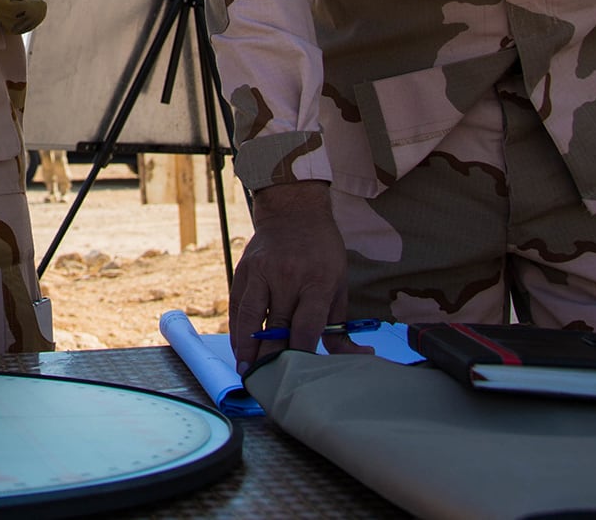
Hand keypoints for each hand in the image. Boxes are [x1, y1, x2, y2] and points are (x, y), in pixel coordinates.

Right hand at [227, 181, 364, 371]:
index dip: (299, 353)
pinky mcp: (244, 270)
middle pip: (277, 327)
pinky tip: (239, 348)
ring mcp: (262, 273)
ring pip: (252, 318)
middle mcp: (287, 277)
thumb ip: (340, 325)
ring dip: (248, 348)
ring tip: (247, 372)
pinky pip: (238, 306)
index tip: (296, 374)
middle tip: (269, 383)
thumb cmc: (322, 252)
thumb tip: (358, 357)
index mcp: (316, 282)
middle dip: (272, 358)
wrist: (293, 211)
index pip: (306, 326)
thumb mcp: (339, 284)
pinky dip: (237, 329)